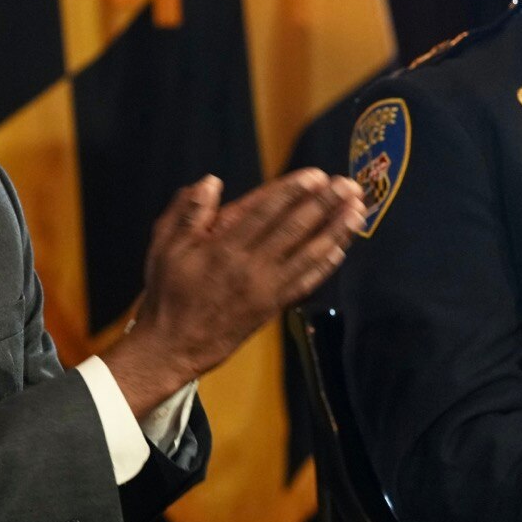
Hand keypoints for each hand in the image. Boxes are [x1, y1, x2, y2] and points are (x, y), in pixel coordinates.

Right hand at [105, 170, 366, 415]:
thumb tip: (211, 182)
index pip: (264, 211)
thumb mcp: (164, 246)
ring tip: (358, 211)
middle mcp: (250, 265)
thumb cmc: (168, 292)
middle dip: (324, 205)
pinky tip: (341, 249)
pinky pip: (305, 283)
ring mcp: (266, 288)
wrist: (173, 346)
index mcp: (223, 247)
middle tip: (349, 185)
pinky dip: (325, 266)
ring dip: (335, 231)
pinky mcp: (273, 306)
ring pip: (308, 255)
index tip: (316, 175)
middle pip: (294, 229)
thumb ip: (187, 212)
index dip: (292, 191)